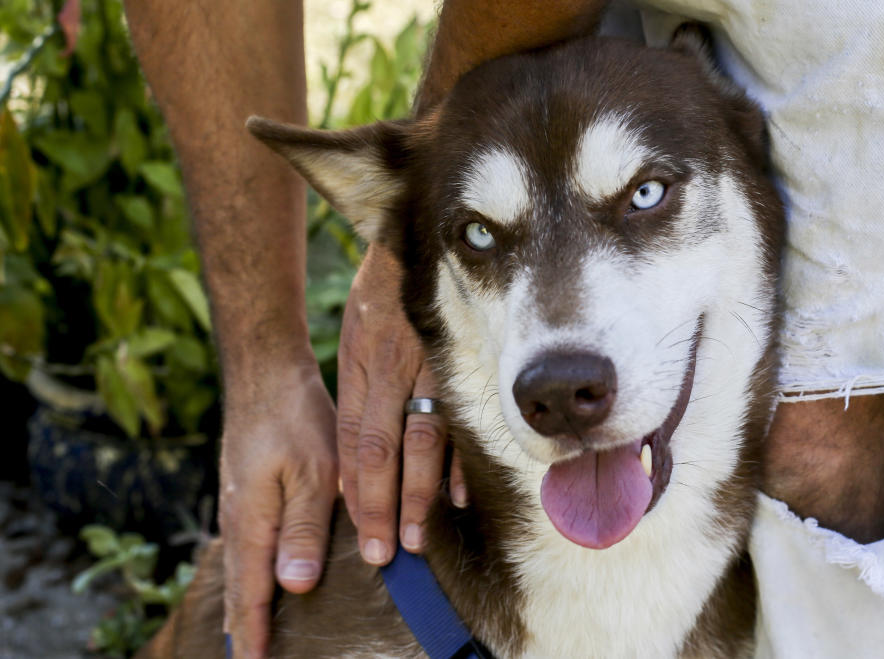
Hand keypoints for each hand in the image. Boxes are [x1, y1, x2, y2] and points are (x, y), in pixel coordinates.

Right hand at [218, 361, 337, 657]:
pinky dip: (247, 571)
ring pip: (239, 566)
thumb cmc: (294, 420)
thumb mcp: (312, 473)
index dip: (254, 631)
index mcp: (253, 522)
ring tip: (248, 633)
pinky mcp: (245, 490)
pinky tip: (257, 575)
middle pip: (238, 585)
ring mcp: (237, 504)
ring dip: (244, 601)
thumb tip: (292, 585)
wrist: (265, 375)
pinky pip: (244, 544)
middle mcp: (238, 519)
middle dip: (243, 625)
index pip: (251, 592)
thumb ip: (303, 528)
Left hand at [337, 245, 466, 565]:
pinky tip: (455, 496)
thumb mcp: (355, 339)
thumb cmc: (381, 296)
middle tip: (382, 554)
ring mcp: (425, 364)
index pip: (354, 442)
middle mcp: (389, 370)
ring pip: (419, 440)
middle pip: (382, 450)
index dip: (355, 491)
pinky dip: (457, 459)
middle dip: (380, 507)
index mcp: (359, 367)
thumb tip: (357, 455)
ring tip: (416, 538)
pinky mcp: (458, 357)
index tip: (359, 533)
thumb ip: (360, 394)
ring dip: (417, 494)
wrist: (411, 236)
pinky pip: (458, 416)